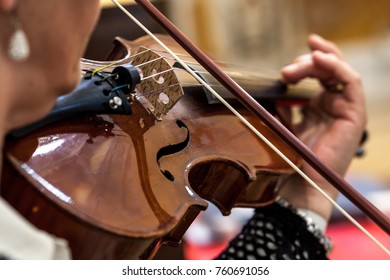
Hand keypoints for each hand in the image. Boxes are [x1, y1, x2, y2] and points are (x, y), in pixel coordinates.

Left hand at [277, 34, 366, 220]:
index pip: (315, 76)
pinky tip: (319, 60)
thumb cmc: (290, 159)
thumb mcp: (280, 125)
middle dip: (306, 63)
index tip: (286, 62)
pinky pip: (351, 82)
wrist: (301, 184)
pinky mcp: (354, 114)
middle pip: (327, 70)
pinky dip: (337, 67)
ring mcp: (344, 108)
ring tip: (298, 65)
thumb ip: (279, 106)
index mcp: (315, 107)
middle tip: (286, 71)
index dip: (304, 62)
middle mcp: (331, 105)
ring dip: (319, 62)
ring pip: (339, 71)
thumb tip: (269, 87)